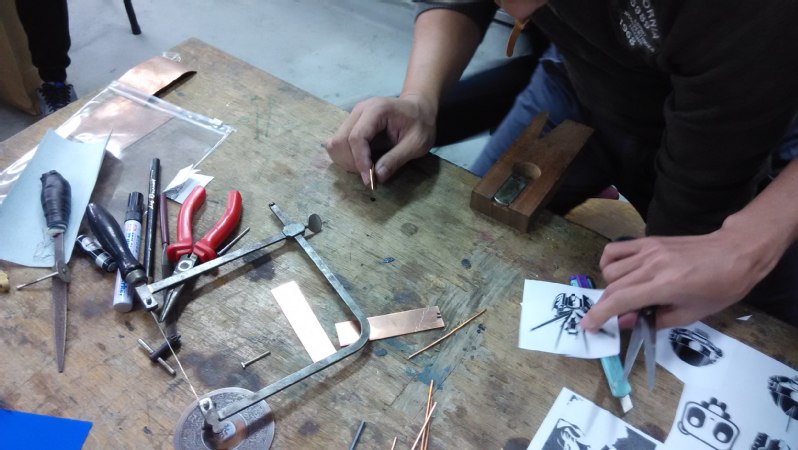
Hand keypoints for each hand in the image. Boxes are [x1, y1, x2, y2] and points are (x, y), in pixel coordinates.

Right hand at [325, 94, 436, 184]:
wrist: (419, 108)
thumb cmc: (421, 124)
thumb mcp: (417, 144)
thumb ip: (396, 159)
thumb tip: (378, 176)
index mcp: (376, 110)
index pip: (357, 137)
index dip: (360, 161)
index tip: (369, 180)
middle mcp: (360, 110)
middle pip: (341, 140)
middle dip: (352, 162)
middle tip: (370, 175)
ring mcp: (353, 116)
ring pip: (335, 143)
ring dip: (346, 161)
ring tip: (366, 169)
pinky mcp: (351, 124)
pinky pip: (338, 143)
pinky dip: (345, 157)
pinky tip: (362, 162)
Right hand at [580, 228, 777, 329]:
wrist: (734, 252)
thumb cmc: (720, 288)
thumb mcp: (692, 313)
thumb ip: (655, 319)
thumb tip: (623, 322)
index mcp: (665, 285)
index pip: (620, 300)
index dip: (599, 315)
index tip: (588, 326)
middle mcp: (651, 265)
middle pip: (612, 287)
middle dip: (605, 306)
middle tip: (610, 318)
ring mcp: (648, 250)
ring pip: (610, 269)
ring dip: (610, 286)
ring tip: (624, 295)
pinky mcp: (648, 240)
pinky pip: (615, 250)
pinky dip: (609, 263)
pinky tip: (619, 273)